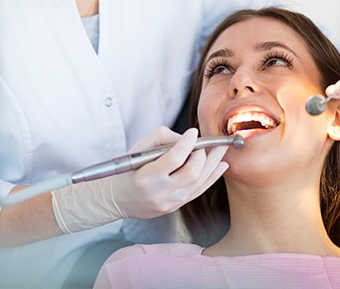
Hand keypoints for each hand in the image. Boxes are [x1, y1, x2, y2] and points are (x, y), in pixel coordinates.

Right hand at [111, 126, 228, 218]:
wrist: (118, 198)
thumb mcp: (137, 149)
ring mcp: (170, 202)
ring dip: (213, 163)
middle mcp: (160, 192)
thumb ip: (161, 138)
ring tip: (221, 150)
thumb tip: (185, 138)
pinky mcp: (176, 206)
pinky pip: (199, 190)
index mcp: (147, 177)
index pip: (174, 158)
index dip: (187, 144)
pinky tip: (220, 166)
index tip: (192, 132)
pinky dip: (212, 176)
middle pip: (192, 172)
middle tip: (207, 143)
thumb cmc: (127, 171)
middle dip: (204, 154)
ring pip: (199, 182)